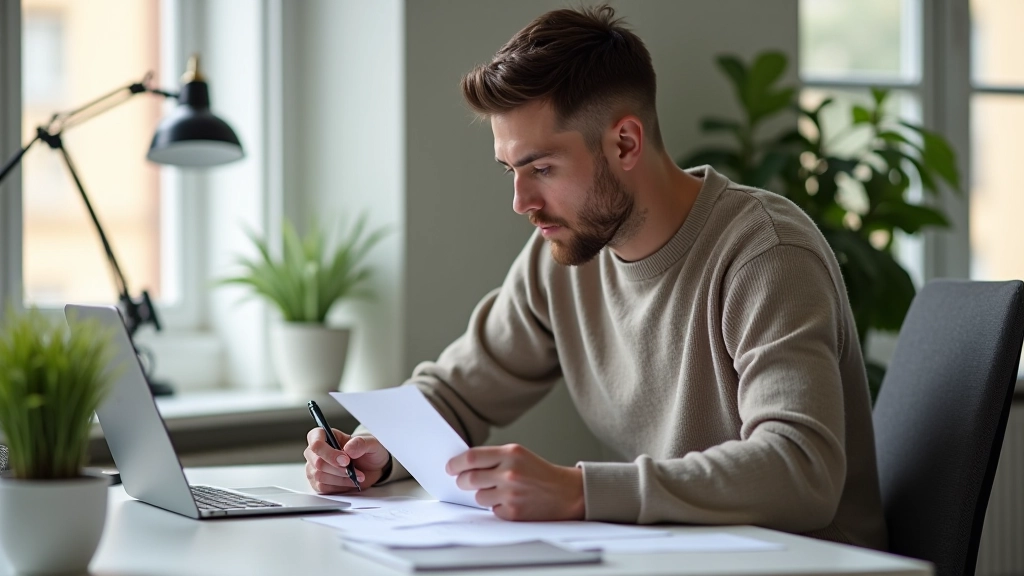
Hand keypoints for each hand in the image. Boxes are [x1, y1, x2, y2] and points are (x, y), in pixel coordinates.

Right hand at [304, 428, 390, 493]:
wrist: (371, 467)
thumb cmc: (368, 451)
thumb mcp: (371, 443)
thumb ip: (360, 443)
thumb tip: (348, 449)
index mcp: (324, 435)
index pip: (316, 443)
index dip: (329, 453)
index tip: (346, 460)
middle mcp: (316, 451)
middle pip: (317, 462)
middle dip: (339, 469)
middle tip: (354, 470)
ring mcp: (314, 468)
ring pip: (320, 476)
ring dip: (341, 478)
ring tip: (357, 475)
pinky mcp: (318, 482)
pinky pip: (323, 487)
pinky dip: (339, 486)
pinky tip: (350, 481)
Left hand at [446, 443, 584, 520]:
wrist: (566, 492)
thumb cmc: (539, 472)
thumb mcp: (519, 455)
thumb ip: (493, 458)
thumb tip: (462, 466)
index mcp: (511, 453)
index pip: (472, 457)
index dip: (456, 463)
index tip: (449, 467)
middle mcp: (510, 472)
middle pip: (469, 478)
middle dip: (463, 481)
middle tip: (464, 481)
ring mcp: (512, 494)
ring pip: (478, 496)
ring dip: (483, 494)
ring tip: (499, 491)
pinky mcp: (514, 513)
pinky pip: (491, 510)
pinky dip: (497, 507)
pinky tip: (511, 501)